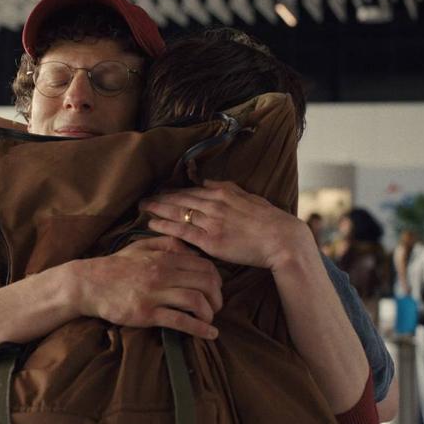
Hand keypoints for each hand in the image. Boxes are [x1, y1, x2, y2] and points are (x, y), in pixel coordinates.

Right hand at [71, 236, 221, 339]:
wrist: (89, 284)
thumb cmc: (116, 266)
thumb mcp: (141, 246)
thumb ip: (167, 243)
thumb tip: (190, 248)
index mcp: (164, 257)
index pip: (204, 266)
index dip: (216, 279)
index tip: (216, 290)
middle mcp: (163, 273)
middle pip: (205, 283)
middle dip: (217, 297)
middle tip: (216, 307)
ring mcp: (155, 294)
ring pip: (196, 301)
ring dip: (209, 313)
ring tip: (210, 320)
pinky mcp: (147, 313)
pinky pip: (180, 321)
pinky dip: (199, 329)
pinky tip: (209, 334)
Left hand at [140, 180, 310, 271]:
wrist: (281, 239)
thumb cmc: (269, 220)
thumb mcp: (249, 197)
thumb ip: (228, 188)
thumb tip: (208, 181)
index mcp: (223, 193)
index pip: (191, 191)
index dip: (173, 192)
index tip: (160, 192)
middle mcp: (214, 205)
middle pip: (180, 199)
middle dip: (160, 198)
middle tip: (142, 199)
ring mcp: (211, 222)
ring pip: (177, 213)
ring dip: (157, 210)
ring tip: (143, 209)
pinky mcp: (210, 241)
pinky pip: (182, 232)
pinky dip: (164, 227)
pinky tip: (151, 224)